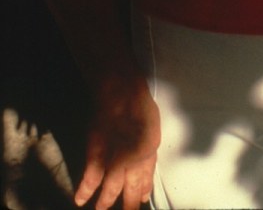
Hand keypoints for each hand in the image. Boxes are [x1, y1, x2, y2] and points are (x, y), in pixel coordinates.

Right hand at [74, 77, 160, 209]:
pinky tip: (80, 200)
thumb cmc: (139, 102)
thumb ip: (148, 140)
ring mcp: (116, 159)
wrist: (123, 94)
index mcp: (149, 150)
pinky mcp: (99, 154)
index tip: (142, 198)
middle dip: (130, 203)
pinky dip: (85, 190)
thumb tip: (146, 151)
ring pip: (112, 189)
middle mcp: (135, 161)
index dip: (144, 188)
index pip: (147, 176)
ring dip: (107, 202)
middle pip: (132, 188)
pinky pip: (91, 178)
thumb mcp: (151, 122)